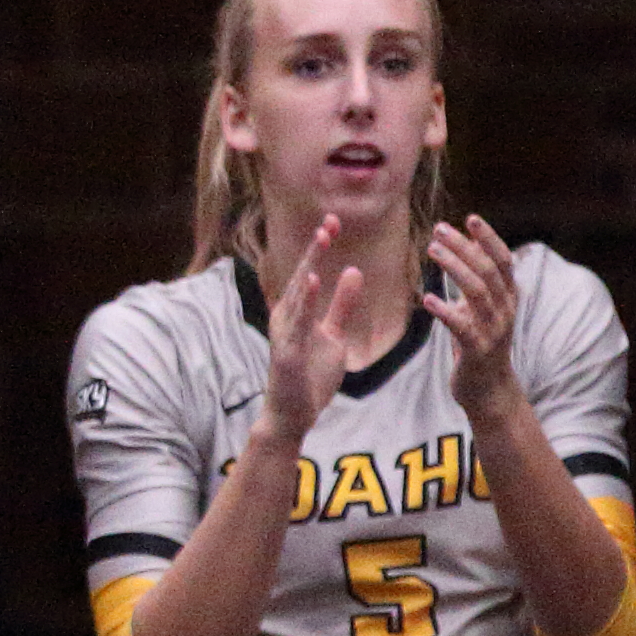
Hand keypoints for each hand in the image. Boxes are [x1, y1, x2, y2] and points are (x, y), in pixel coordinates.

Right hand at [252, 203, 381, 439]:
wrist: (293, 415)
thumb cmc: (309, 376)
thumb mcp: (334, 335)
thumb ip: (341, 305)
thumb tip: (352, 270)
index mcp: (296, 311)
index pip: (309, 271)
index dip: (320, 247)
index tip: (333, 222)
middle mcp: (285, 316)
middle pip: (301, 274)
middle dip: (315, 248)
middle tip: (330, 221)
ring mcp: (284, 333)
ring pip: (298, 292)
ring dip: (309, 264)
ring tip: (322, 239)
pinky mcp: (286, 351)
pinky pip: (296, 321)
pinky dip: (303, 299)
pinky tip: (310, 279)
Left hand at [427, 212, 529, 420]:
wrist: (488, 389)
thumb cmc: (480, 341)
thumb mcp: (483, 306)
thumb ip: (478, 278)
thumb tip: (468, 243)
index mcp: (509, 296)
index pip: (504, 260)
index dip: (489, 238)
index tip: (471, 218)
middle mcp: (506, 310)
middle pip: (488, 270)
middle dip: (464, 247)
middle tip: (439, 230)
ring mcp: (494, 330)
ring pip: (477, 292)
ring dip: (454, 268)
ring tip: (432, 250)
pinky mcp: (478, 350)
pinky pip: (461, 326)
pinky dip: (445, 310)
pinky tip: (427, 298)